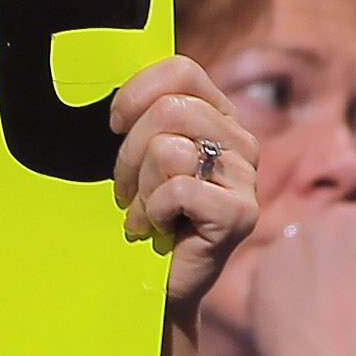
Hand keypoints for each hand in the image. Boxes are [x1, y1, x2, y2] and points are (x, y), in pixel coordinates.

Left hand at [108, 56, 262, 319]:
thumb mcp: (140, 157)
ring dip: (142, 188)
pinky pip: (177, 189)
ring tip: (147, 211)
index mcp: (219, 117)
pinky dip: (154, 212)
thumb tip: (110, 81)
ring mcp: (245, 178)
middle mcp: (240, 141)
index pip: (181, 71)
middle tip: (127, 188)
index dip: (136, 93)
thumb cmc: (145, 214)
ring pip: (168, 151)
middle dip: (130, 153)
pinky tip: (159, 229)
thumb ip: (143, 117)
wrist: (156, 284)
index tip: (116, 125)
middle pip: (169, 111)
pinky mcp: (240, 213)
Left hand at [241, 197, 355, 355]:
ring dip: (318, 272)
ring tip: (328, 319)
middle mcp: (340, 218)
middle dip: (355, 259)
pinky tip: (299, 326)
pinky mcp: (262, 270)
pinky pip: (277, 275)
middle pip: (349, 232)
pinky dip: (286, 294)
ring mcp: (294, 241)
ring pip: (310, 250)